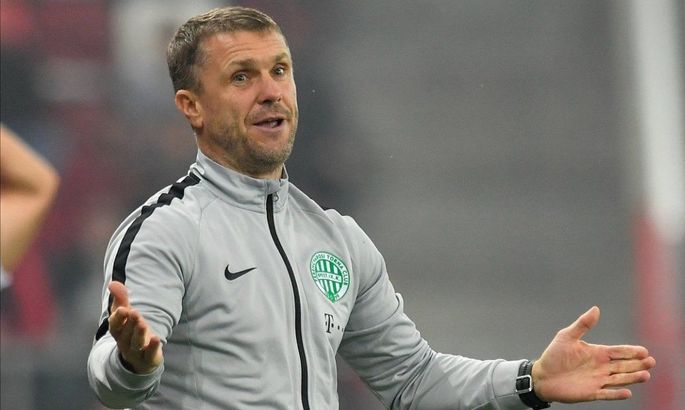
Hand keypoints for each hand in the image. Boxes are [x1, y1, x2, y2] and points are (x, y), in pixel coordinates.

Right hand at [108, 281, 162, 373]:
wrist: (138, 357)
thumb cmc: (130, 330)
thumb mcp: (125, 313)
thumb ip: (121, 298)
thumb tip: (113, 283)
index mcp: (118, 331)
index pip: (114, 325)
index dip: (118, 317)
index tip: (123, 308)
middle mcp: (124, 342)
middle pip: (126, 333)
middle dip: (130, 323)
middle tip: (135, 312)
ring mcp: (136, 352)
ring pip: (136, 343)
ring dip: (139, 334)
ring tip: (143, 324)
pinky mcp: (148, 358)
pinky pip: (150, 354)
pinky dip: (153, 347)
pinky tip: (157, 338)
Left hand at [533, 306, 655, 402]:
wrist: (542, 376)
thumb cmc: (554, 356)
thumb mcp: (567, 336)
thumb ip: (583, 325)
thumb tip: (596, 309)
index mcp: (597, 353)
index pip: (618, 352)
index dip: (631, 351)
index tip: (644, 351)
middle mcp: (601, 367)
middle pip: (623, 366)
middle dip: (638, 364)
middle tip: (651, 362)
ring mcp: (597, 380)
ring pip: (619, 379)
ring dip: (632, 378)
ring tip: (645, 375)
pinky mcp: (591, 393)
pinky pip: (607, 394)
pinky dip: (616, 394)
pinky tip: (627, 392)